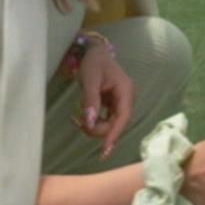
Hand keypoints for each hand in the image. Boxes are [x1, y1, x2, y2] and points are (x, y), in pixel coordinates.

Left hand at [76, 43, 133, 158]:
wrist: (96, 53)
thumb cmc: (94, 63)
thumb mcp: (90, 79)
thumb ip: (91, 100)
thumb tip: (89, 122)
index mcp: (126, 92)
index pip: (123, 118)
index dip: (114, 135)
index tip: (105, 152)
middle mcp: (127, 99)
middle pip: (117, 124)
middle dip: (98, 129)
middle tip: (77, 121)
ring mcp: (121, 102)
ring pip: (111, 124)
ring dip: (95, 127)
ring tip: (77, 118)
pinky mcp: (114, 105)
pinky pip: (107, 120)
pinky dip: (94, 122)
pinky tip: (82, 118)